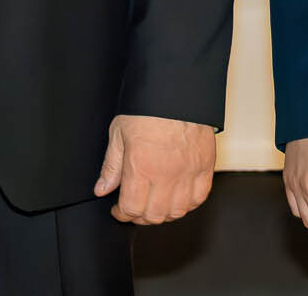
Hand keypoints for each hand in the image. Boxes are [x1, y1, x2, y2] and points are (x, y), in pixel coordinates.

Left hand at [92, 114, 216, 223]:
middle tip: (134, 208)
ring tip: (154, 203)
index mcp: (141, 167)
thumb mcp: (118, 133)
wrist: (177, 90)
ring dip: (164, 213)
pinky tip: (177, 197)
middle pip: (155, 215)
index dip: (122, 214)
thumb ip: (111, 166)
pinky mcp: (205, 167)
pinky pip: (199, 198)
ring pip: (178, 211)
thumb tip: (102, 189)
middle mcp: (166, 175)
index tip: (118, 210)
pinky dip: (188, 204)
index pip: (131, 208)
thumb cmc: (147, 108)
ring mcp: (188, 173)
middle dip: (141, 216)